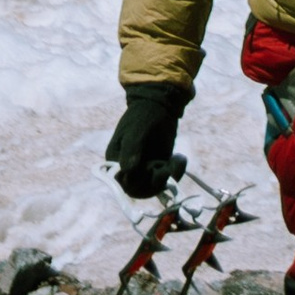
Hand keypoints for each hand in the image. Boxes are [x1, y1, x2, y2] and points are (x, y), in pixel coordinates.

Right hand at [106, 82, 187, 200]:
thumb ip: (132, 149)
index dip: (136, 182)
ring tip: (175, 159)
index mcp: (116, 160)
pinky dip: (176, 171)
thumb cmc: (143, 114)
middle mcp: (129, 168)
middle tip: (164, 167)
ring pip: (154, 187)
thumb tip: (128, 170)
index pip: (123, 182)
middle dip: (154, 182)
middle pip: (139, 190)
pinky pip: (167, 178)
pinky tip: (178, 157)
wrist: (160, 104)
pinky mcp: (160, 166)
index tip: (149, 169)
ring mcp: (145, 169)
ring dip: (166, 177)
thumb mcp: (136, 130)